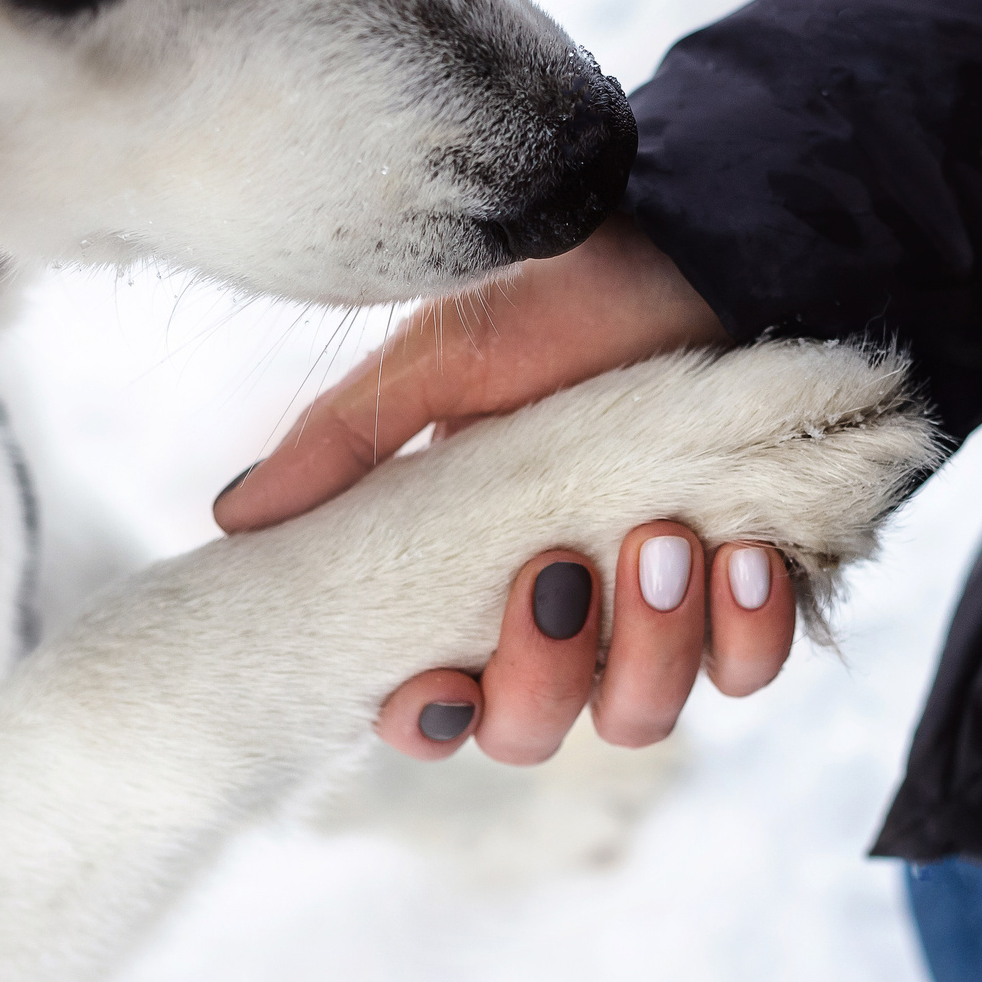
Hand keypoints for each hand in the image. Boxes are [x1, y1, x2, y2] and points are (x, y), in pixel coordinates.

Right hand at [213, 217, 801, 760]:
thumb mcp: (443, 360)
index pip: (435, 704)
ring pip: (638, 718)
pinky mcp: (750, 600)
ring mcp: (657, 619)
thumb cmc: (569, 303)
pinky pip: (750, 672)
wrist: (712, 250)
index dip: (430, 720)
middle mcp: (561, 620)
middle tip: (562, 566)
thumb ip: (344, 443)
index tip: (440, 682)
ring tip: (664, 537)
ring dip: (649, 646)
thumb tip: (231, 519)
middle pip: (530, 732)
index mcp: (470, 582)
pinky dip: (746, 630)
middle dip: (543, 673)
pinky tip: (744, 555)